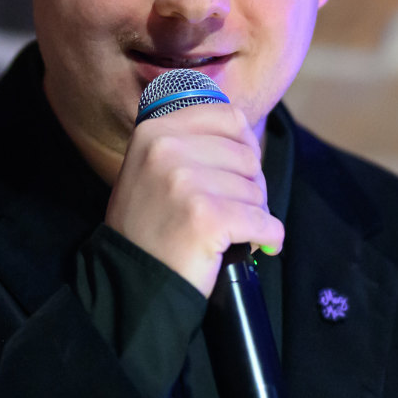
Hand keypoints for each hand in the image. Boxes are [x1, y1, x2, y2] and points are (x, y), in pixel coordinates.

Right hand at [105, 102, 285, 295]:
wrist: (130, 280)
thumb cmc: (149, 226)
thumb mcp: (151, 168)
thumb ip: (188, 142)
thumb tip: (244, 130)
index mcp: (154, 131)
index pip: (229, 117)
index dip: (245, 146)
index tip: (240, 172)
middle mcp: (166, 150)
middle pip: (247, 156)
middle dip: (250, 187)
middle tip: (233, 213)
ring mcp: (185, 183)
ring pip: (256, 190)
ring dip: (254, 215)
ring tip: (231, 233)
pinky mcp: (206, 218)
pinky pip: (263, 222)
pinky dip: (268, 238)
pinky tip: (259, 247)